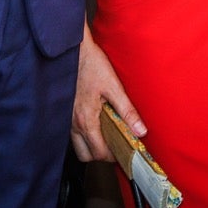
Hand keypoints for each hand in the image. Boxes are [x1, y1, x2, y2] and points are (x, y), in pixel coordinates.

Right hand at [71, 25, 146, 161]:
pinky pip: (73, 133)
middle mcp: (73, 123)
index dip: (112, 156)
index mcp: (86, 120)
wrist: (75, 51)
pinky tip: (96, 123)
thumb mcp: (114, 86)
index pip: (98, 152)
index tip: (124, 150)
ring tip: (107, 135)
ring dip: (91, 146)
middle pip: (85, 155)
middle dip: (100, 155)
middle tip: (115, 146)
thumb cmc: (92, 65)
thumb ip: (127, 111)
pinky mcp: (66, 112)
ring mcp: (67, 119)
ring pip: (77, 145)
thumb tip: (141, 130)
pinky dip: (84, 135)